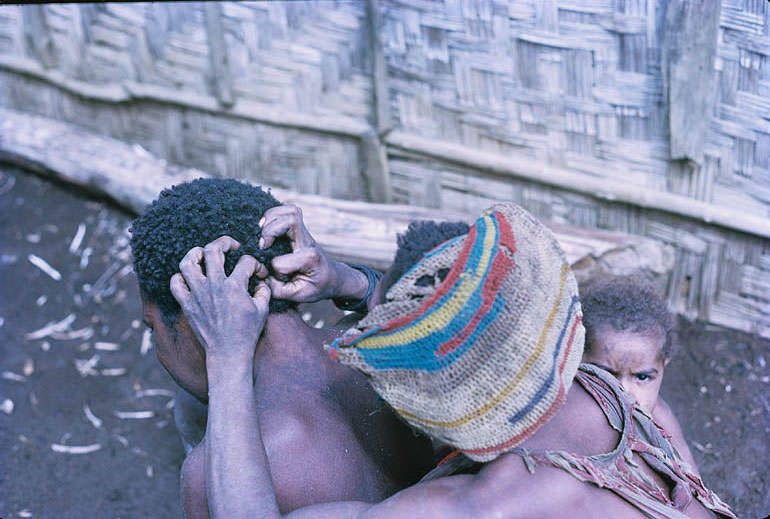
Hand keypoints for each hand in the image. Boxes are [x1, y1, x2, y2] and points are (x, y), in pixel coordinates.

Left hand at [170, 236, 270, 360]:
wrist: (228, 353)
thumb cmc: (247, 333)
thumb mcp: (263, 310)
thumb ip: (263, 290)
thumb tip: (260, 281)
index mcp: (234, 286)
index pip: (245, 261)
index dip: (255, 263)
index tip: (257, 272)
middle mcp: (214, 286)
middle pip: (212, 250)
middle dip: (223, 242)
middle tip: (230, 246)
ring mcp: (198, 294)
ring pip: (187, 262)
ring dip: (196, 253)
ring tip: (203, 253)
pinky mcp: (187, 305)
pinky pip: (175, 284)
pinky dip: (180, 277)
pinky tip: (189, 277)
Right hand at [259, 205, 365, 302]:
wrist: (333, 277)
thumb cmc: (317, 286)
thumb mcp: (299, 296)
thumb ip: (278, 290)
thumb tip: (261, 275)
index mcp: (309, 260)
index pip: (281, 262)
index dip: (276, 272)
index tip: (283, 278)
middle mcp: (308, 242)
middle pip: (290, 221)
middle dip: (270, 232)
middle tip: (264, 246)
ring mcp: (305, 233)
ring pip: (290, 211)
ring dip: (271, 218)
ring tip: (263, 233)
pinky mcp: (300, 229)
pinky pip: (289, 210)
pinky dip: (274, 214)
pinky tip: (267, 226)